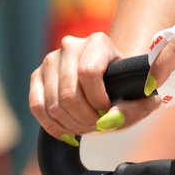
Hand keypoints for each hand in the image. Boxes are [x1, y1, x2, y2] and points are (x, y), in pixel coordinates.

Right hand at [30, 32, 158, 137]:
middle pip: (69, 94)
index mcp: (97, 42)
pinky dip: (52, 126)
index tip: (108, 111)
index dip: (98, 100)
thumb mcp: (137, 95)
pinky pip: (37, 107)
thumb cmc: (121, 86)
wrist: (105, 79)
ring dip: (70, 125)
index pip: (89, 73)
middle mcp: (70, 47)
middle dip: (84, 119)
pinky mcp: (36, 77)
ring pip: (53, 105)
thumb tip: (113, 119)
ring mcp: (50, 61)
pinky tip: (67, 132)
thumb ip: (138, 107)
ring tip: (85, 128)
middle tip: (97, 126)